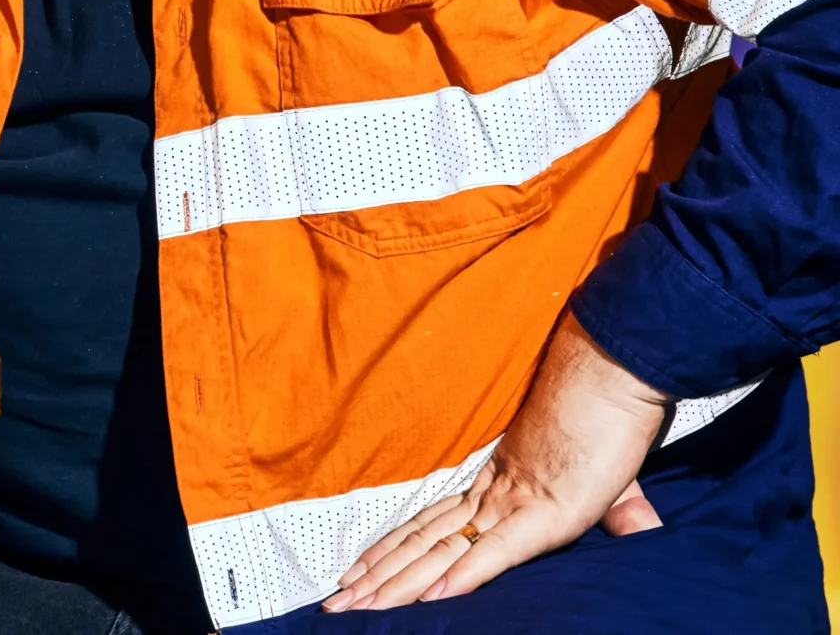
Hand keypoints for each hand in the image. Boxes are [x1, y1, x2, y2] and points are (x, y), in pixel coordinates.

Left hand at [322, 313, 666, 611]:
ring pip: (442, 551)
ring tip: (361, 603)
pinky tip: (433, 595)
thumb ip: (622, 515)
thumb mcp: (611, 482)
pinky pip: (495, 550)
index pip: (432, 526)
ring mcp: (513, 504)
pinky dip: (464, 574)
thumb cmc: (606, 422)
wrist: (611, 379)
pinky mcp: (544, 514)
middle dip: (378, 575)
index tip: (358, 573)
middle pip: (422, 543)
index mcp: (496, 487)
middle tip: (336, 600)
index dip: (393, 552)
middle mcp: (491, 496)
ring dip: (400, 581)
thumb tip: (646, 532)